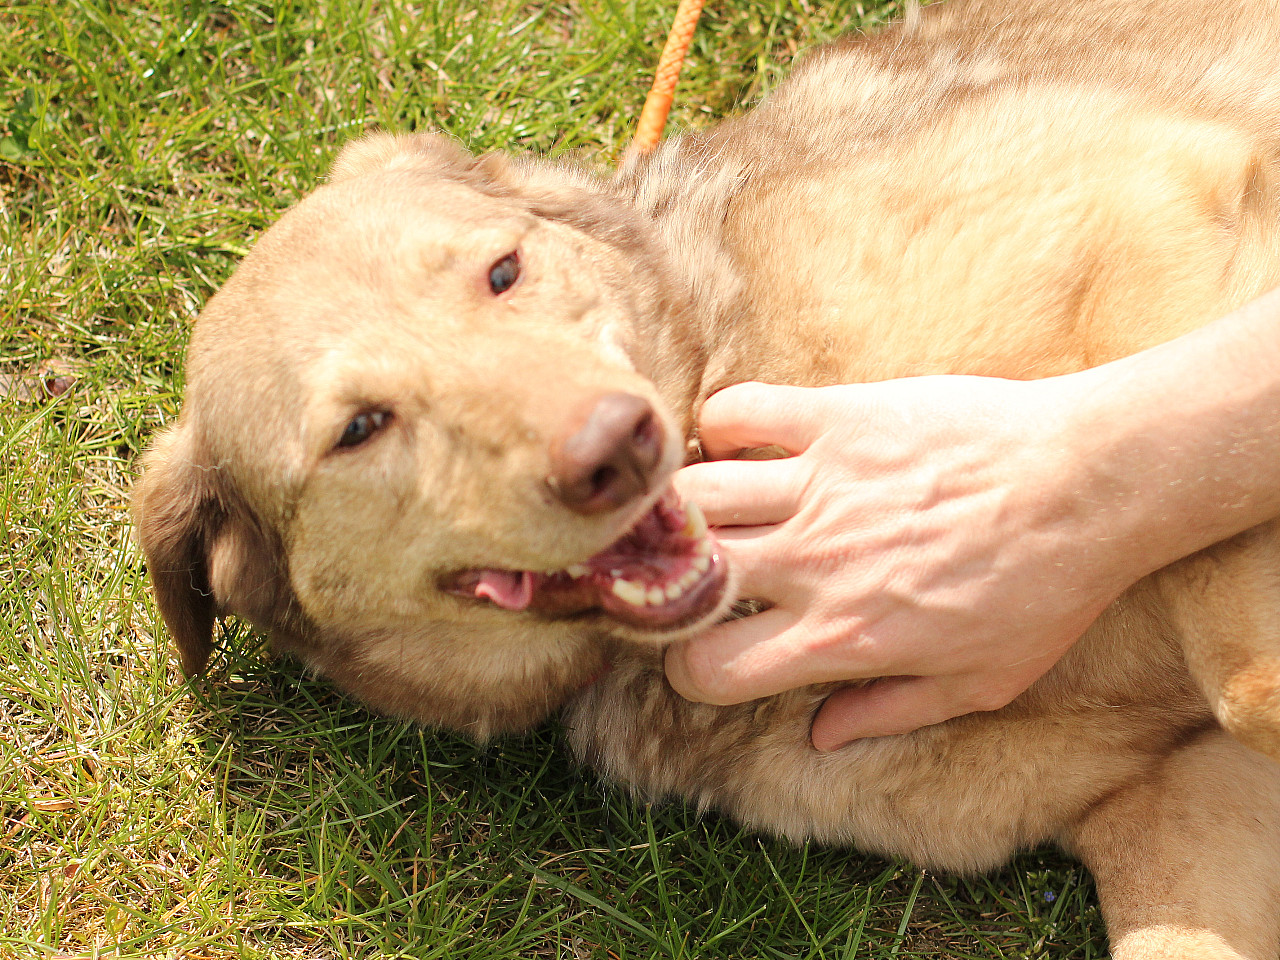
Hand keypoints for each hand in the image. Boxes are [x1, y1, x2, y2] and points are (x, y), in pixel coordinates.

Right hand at [665, 378, 1132, 749]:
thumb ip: (887, 712)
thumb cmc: (1043, 590)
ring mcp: (817, 487)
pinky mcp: (836, 420)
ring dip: (682, 503)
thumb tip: (819, 736)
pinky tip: (742, 439)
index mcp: (838, 636)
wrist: (1088, 486)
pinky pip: (737, 411)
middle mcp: (810, 565)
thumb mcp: (979, 684)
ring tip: (702, 504)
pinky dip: (721, 423)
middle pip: (676, 577)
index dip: (690, 665)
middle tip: (679, 570)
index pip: (707, 666)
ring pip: (691, 494)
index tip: (708, 647)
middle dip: (660, 580)